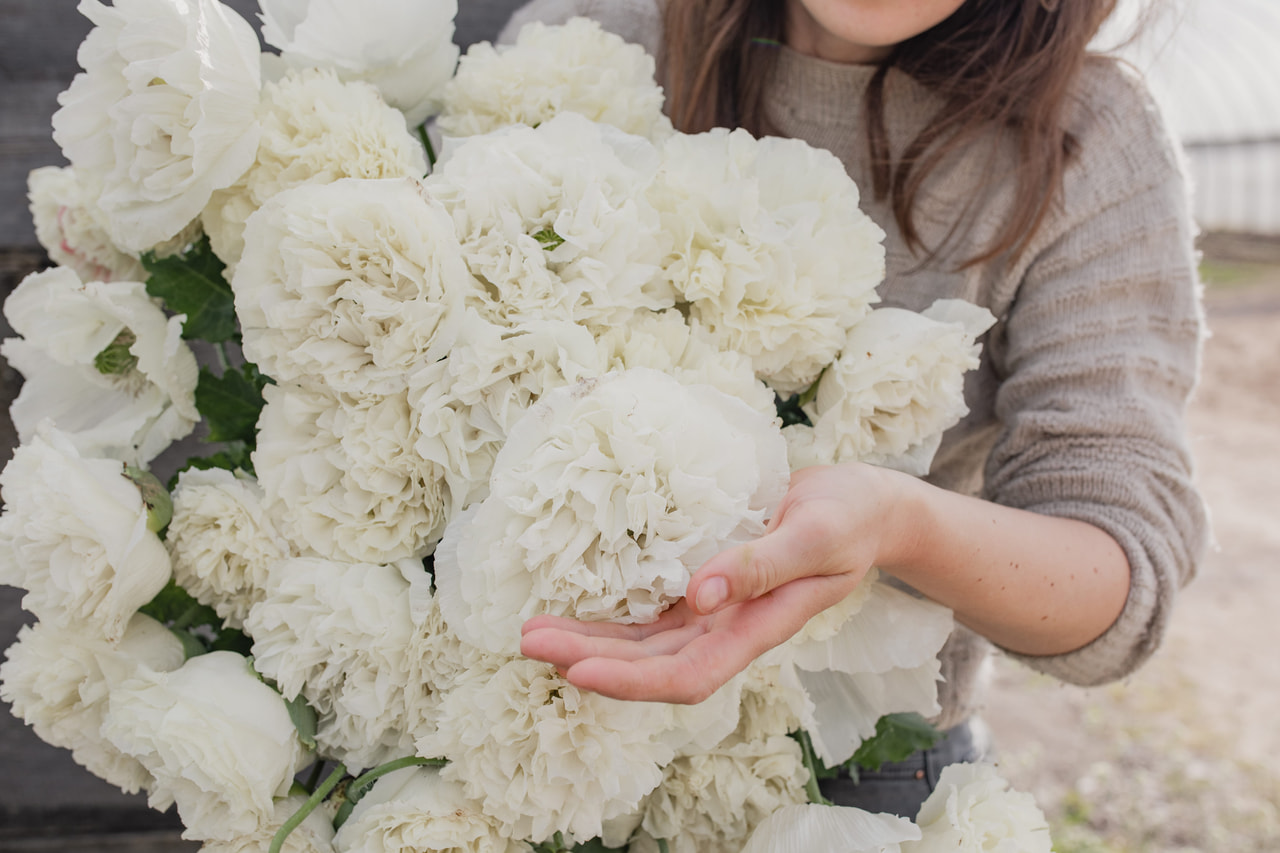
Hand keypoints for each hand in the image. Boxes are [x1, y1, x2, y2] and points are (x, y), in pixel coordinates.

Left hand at [520, 463, 908, 703]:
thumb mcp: (815, 536)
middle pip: (649, 664)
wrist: (862, 505)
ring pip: (642, 640)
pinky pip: (650, 607)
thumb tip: (698, 596)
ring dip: (589, 639)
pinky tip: (575, 599)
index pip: (686, 676)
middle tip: (527, 640)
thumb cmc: (848, 519)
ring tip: (533, 628)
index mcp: (757, 628)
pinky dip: (611, 610)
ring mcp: (714, 609)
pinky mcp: (705, 580)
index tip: (575, 673)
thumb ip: (761, 566)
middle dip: (587, 659)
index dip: (629, 683)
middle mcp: (727, 628)